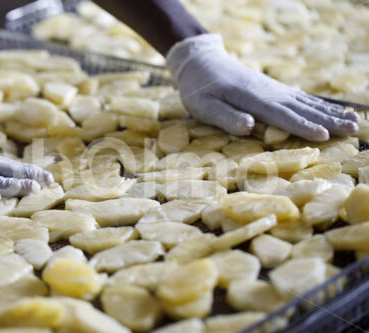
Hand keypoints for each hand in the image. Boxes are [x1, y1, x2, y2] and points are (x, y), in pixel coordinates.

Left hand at [166, 34, 358, 140]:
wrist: (200, 62)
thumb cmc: (198, 88)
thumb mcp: (203, 106)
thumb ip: (226, 116)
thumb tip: (249, 126)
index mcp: (251, 99)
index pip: (281, 114)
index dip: (302, 126)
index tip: (325, 135)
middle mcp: (267, 93)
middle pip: (301, 108)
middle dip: (328, 120)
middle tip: (354, 129)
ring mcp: (272, 89)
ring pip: (305, 102)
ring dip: (330, 111)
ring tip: (354, 119)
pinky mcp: (271, 88)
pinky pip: (299, 97)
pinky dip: (318, 104)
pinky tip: (331, 109)